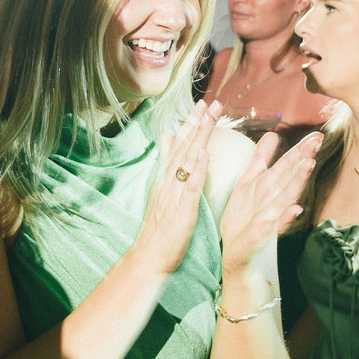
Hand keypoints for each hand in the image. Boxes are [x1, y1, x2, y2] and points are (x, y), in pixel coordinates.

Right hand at [127, 102, 220, 275]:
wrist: (149, 257)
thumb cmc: (158, 230)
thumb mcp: (161, 193)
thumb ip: (166, 166)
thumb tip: (168, 140)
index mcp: (166, 179)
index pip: (179, 145)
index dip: (190, 124)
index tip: (201, 104)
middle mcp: (169, 182)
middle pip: (184, 147)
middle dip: (197, 123)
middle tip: (210, 102)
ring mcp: (174, 194)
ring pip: (188, 160)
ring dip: (199, 137)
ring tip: (209, 117)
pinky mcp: (182, 209)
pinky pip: (190, 186)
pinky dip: (197, 168)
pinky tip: (202, 152)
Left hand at [218, 128, 321, 276]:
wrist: (235, 254)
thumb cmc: (243, 220)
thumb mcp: (248, 183)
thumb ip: (260, 159)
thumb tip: (273, 134)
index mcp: (269, 187)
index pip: (288, 164)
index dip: (300, 149)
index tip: (317, 134)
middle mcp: (274, 200)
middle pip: (290, 176)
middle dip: (303, 158)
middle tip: (317, 141)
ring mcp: (271, 218)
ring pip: (287, 196)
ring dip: (298, 181)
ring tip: (309, 164)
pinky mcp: (262, 235)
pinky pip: (275, 226)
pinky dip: (286, 218)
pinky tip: (295, 209)